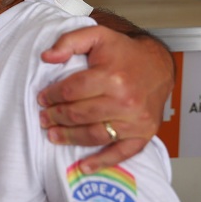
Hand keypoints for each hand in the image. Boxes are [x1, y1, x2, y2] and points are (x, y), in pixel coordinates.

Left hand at [38, 26, 173, 173]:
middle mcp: (125, 100)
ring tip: (53, 135)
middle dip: (57, 117)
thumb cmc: (124, 53)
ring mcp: (135, 120)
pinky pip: (121, 153)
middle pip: (80, 114)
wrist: (157, 65)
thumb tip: (47, 57)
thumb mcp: (97, 35)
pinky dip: (101, 161)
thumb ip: (69, 41)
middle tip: (44, 118)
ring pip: (94, 134)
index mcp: (112, 76)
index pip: (72, 91)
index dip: (52, 95)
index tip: (42, 98)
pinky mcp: (143, 134)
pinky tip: (84, 166)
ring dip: (70, 137)